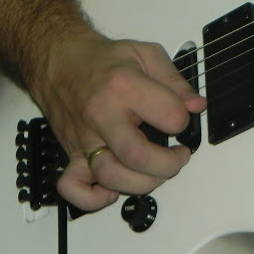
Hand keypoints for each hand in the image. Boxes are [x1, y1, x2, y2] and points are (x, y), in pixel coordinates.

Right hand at [33, 32, 206, 210]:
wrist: (57, 58)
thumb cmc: (100, 59)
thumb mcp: (145, 54)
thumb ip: (175, 80)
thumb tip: (196, 105)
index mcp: (123, 87)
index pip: (169, 115)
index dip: (184, 120)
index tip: (182, 117)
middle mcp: (102, 115)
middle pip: (138, 156)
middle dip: (169, 164)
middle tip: (178, 155)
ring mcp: (85, 138)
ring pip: (111, 176)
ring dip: (142, 183)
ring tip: (155, 171)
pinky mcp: (72, 153)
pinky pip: (73, 187)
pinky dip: (94, 199)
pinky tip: (113, 190)